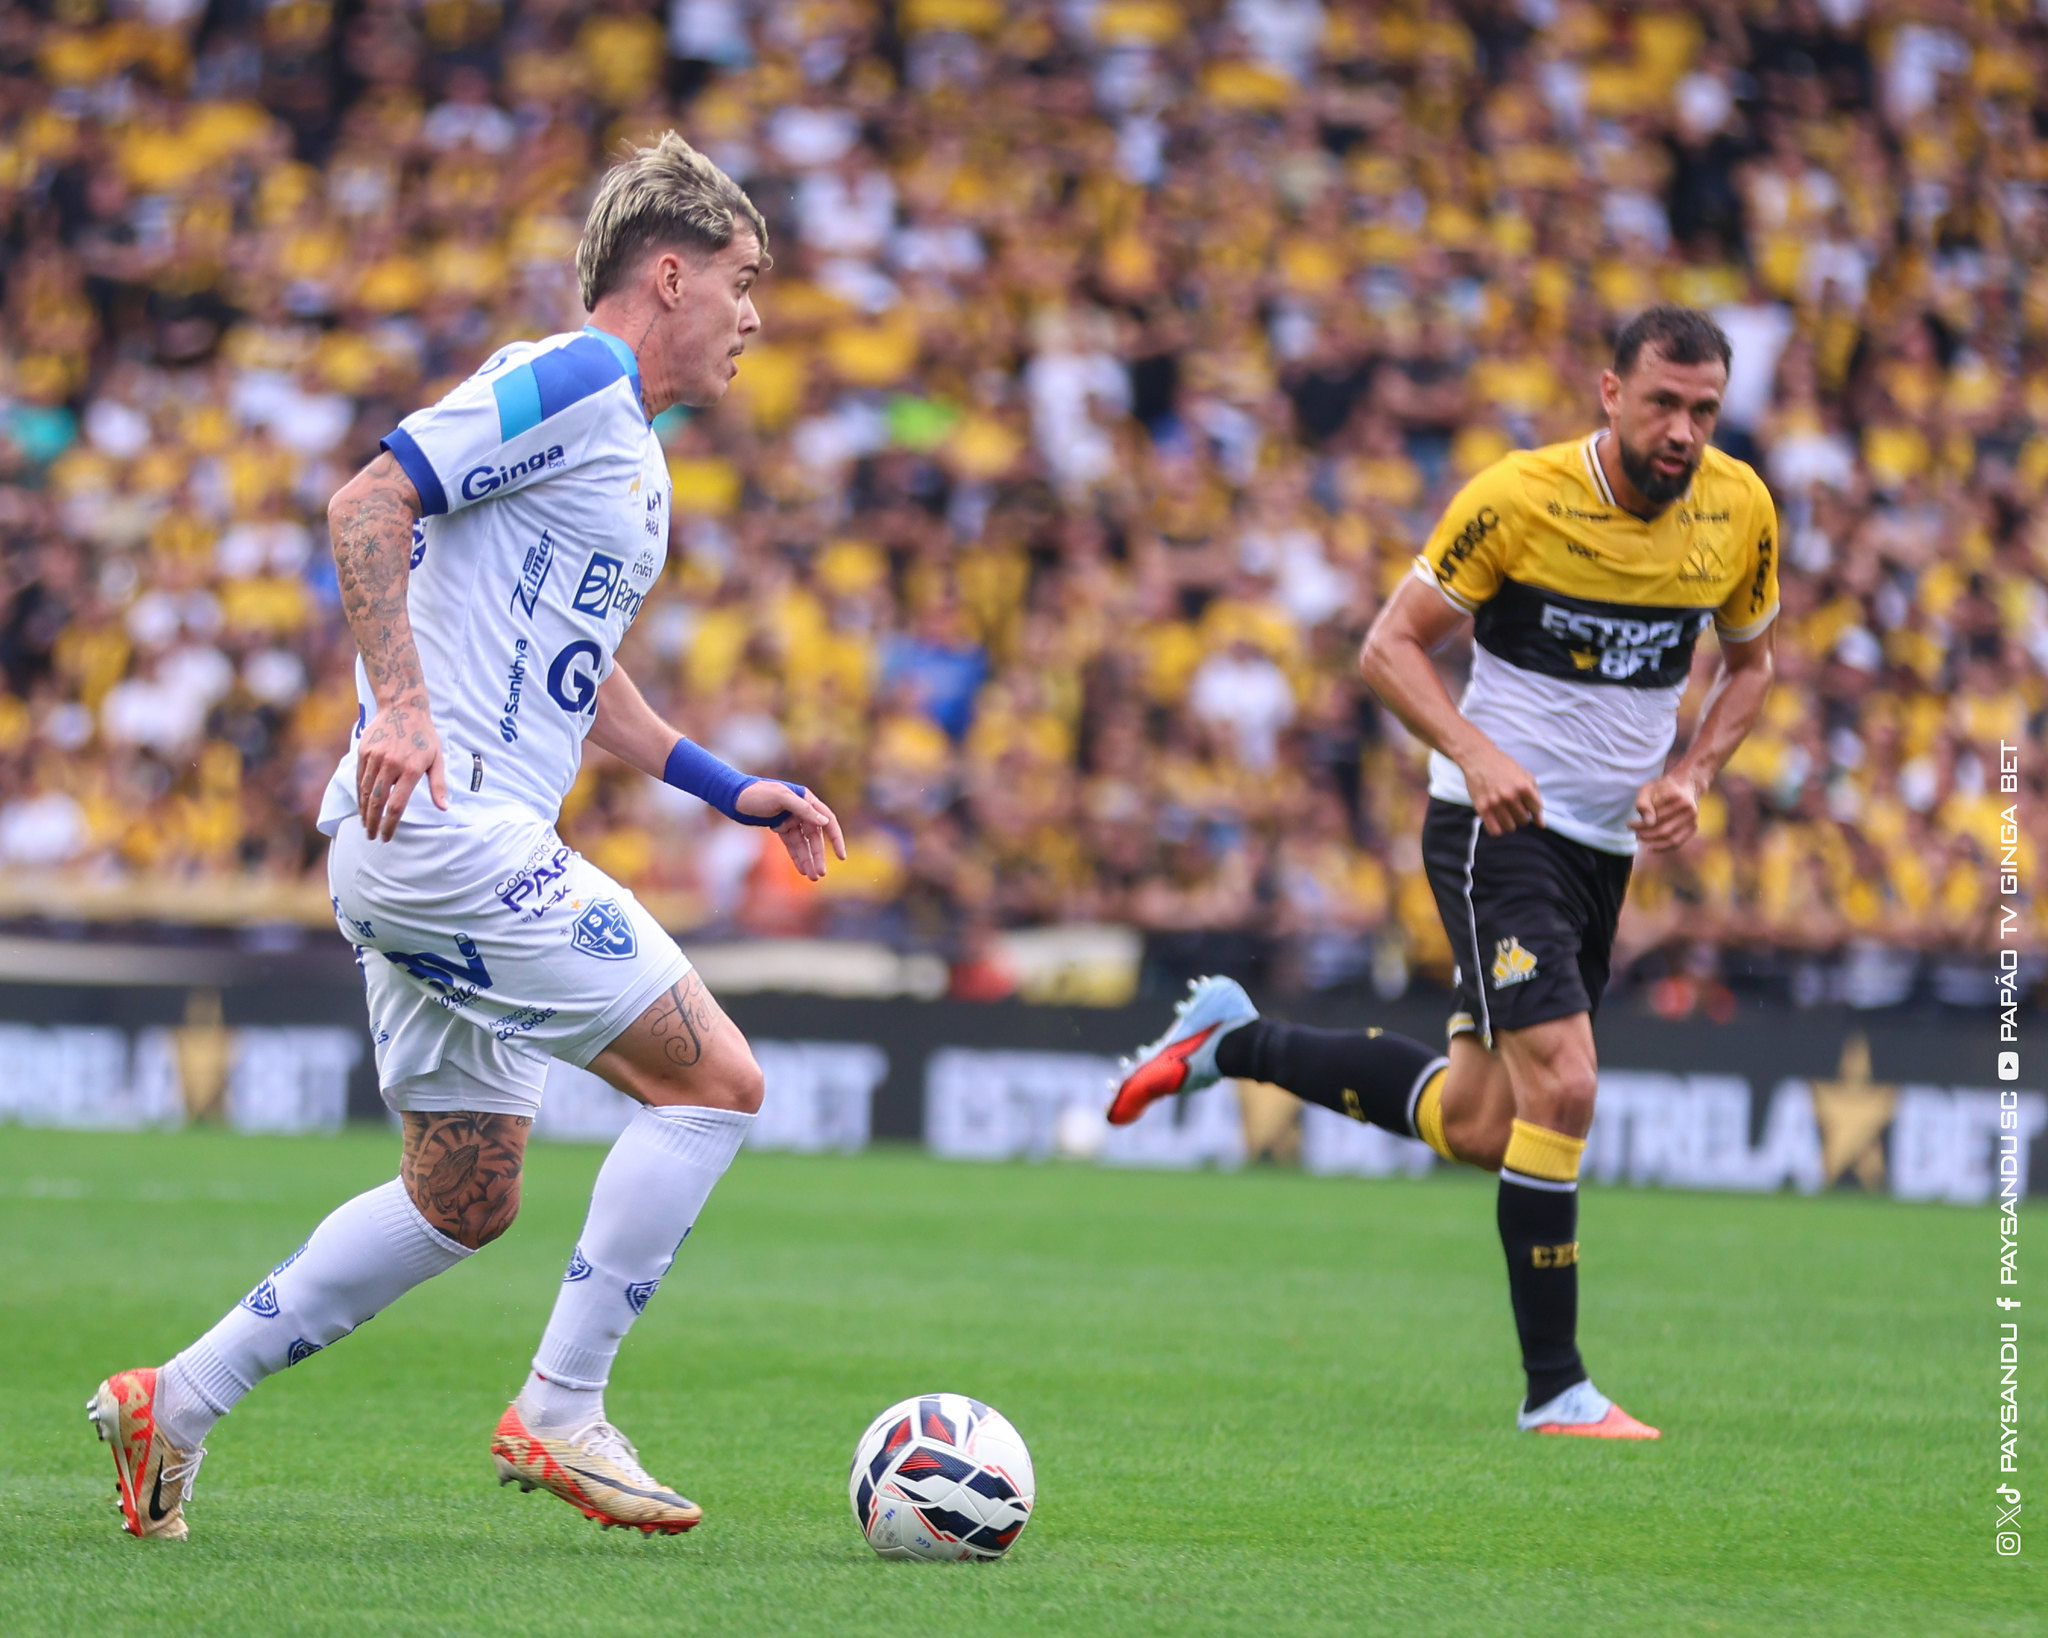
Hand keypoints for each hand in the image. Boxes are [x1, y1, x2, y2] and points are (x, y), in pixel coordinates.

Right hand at [357, 692, 447, 840]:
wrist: (403, 708)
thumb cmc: (424, 736)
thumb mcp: (437, 759)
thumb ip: (438, 785)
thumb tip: (444, 808)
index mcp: (411, 769)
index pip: (397, 805)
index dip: (390, 824)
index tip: (386, 836)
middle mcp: (391, 764)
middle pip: (377, 802)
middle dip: (373, 822)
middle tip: (372, 836)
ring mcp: (375, 757)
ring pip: (365, 791)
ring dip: (364, 811)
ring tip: (365, 824)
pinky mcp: (364, 752)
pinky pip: (359, 778)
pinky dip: (359, 794)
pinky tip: (361, 805)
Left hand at [736, 780, 846, 879]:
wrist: (733, 796)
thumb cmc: (756, 793)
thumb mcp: (780, 797)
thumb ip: (803, 809)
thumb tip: (824, 822)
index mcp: (806, 799)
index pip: (828, 820)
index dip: (836, 838)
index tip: (841, 856)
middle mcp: (802, 810)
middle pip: (815, 837)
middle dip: (818, 856)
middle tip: (821, 873)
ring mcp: (791, 820)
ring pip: (804, 844)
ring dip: (808, 859)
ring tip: (813, 877)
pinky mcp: (780, 828)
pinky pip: (792, 845)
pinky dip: (797, 857)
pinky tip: (802, 870)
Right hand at [1459, 741, 1543, 835]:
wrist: (1478, 757)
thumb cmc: (1502, 765)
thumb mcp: (1525, 775)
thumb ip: (1536, 797)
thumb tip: (1541, 823)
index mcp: (1524, 787)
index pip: (1536, 810)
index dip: (1534, 811)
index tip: (1528, 809)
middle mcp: (1510, 796)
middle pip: (1523, 820)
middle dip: (1521, 816)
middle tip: (1514, 808)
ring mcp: (1496, 803)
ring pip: (1510, 827)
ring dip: (1509, 822)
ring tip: (1505, 813)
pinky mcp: (1482, 808)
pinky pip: (1495, 830)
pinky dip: (1498, 829)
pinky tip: (1496, 821)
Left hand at [1630, 773, 1701, 851]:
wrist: (1684, 786)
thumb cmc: (1661, 788)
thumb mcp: (1648, 789)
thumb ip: (1644, 804)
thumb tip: (1648, 823)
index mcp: (1679, 798)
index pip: (1657, 817)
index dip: (1640, 824)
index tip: (1628, 824)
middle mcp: (1690, 809)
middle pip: (1664, 829)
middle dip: (1646, 834)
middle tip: (1634, 833)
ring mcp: (1693, 819)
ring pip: (1671, 838)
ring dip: (1653, 842)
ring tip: (1639, 838)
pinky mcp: (1693, 828)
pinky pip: (1678, 843)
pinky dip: (1663, 847)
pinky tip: (1651, 847)